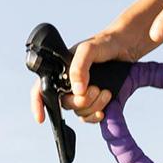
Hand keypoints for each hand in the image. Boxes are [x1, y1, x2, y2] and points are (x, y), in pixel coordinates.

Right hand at [28, 26, 145, 125]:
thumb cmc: (103, 44)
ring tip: (106, 92)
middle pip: (64, 104)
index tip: (41, 118)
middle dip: (80, 101)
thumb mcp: (88, 49)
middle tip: (96, 89)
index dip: (37, 104)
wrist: (125, 48)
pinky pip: (89, 117)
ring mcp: (82, 94)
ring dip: (93, 106)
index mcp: (60, 72)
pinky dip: (96, 116)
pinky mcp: (95, 101)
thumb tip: (77, 91)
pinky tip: (104, 109)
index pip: (41, 89)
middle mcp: (68, 84)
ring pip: (79, 112)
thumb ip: (79, 67)